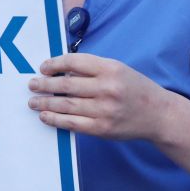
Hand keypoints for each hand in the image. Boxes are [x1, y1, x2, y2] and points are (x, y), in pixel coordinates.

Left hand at [28, 53, 169, 140]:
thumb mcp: (117, 69)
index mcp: (110, 69)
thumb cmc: (134, 88)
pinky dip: (55, 119)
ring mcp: (105, 110)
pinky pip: (72, 123)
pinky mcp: (102, 128)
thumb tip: (59, 72)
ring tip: (33, 101)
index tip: (43, 67)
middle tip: (31, 84)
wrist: (158, 114)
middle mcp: (107, 88)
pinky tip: (45, 116)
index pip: (74, 62)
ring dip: (45, 103)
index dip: (55, 64)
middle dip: (44, 85)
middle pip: (66, 85)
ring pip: (66, 105)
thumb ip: (92, 69)